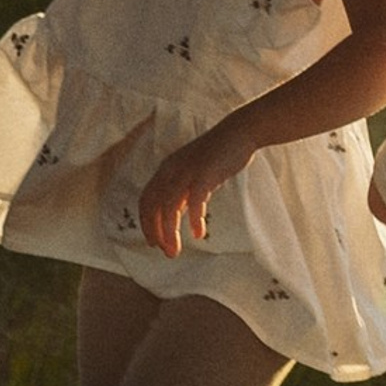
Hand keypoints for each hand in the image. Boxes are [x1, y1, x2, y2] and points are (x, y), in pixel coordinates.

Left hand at [137, 129, 246, 255]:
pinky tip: (199, 233)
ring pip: (169, 207)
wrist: (238, 133)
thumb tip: (173, 216)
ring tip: (175, 250)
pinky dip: (194, 220)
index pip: (146, 200)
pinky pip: (194, 201)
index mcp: (166, 170)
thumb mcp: (193, 174)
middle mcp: (171, 170)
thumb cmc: (217, 156)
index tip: (153, 242)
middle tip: (165, 252)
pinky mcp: (204, 173)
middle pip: (153, 206)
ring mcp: (187, 171)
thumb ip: (181, 192)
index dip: (146, 223)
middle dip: (155, 231)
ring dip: (169, 232)